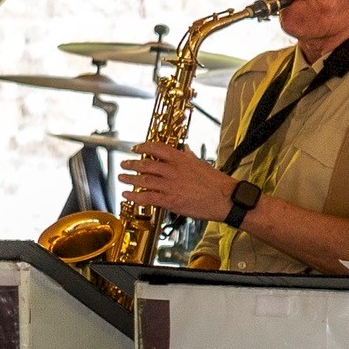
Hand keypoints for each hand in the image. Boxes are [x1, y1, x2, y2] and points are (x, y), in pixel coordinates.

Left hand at [118, 141, 233, 222]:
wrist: (226, 199)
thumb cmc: (218, 183)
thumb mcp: (202, 164)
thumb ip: (190, 157)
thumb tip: (185, 150)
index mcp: (182, 159)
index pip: (157, 148)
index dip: (143, 147)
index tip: (136, 148)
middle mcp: (173, 170)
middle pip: (146, 164)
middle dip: (132, 164)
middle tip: (124, 164)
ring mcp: (171, 185)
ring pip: (144, 180)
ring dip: (130, 178)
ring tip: (122, 177)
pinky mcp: (170, 200)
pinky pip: (147, 197)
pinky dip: (135, 196)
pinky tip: (128, 195)